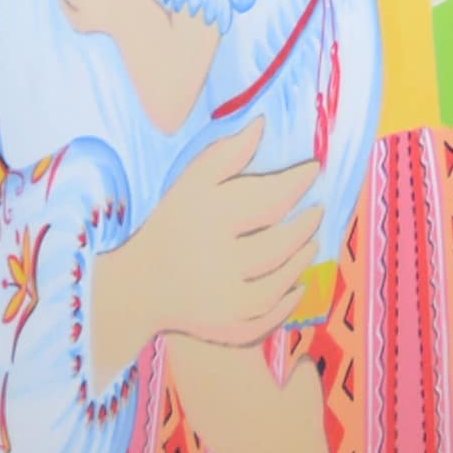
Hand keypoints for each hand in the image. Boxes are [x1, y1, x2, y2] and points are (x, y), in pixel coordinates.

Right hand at [96, 144, 316, 362]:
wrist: (135, 289)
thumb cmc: (167, 228)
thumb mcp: (188, 185)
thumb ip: (224, 155)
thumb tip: (261, 123)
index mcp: (207, 221)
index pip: (266, 198)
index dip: (296, 182)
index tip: (312, 170)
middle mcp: (215, 262)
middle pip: (277, 244)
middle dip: (304, 225)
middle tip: (316, 212)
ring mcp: (222, 300)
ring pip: (277, 282)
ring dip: (300, 261)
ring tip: (310, 244)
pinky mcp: (225, 328)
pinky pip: (267, 318)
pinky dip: (287, 303)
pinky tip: (296, 285)